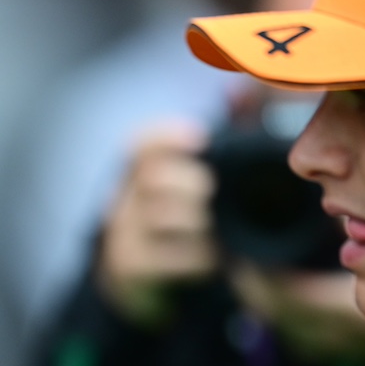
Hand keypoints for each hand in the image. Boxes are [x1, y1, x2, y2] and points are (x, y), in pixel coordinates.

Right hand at [98, 121, 216, 325]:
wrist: (138, 273)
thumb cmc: (179, 212)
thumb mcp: (189, 174)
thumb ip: (222, 133)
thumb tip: (243, 92)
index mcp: (136, 167)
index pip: (143, 143)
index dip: (169, 137)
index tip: (201, 138)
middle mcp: (122, 197)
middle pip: (153, 179)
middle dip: (189, 183)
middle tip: (211, 191)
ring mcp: (123, 232)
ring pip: (160, 218)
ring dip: (196, 221)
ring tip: (216, 226)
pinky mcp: (131, 266)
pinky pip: (167, 258)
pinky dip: (197, 256)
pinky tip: (214, 257)